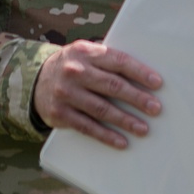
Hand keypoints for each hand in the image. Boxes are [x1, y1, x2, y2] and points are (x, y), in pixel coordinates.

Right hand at [33, 40, 161, 149]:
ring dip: (125, 120)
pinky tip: (121, 141)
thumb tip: (143, 75)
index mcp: (86, 52)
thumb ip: (107, 60)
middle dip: (137, 98)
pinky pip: (88, 127)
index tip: (157, 83)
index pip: (118, 61)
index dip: (139, 72)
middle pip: (112, 86)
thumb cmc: (72, 66)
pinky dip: (106, 135)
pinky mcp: (60, 114)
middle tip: (155, 108)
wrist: (35, 80)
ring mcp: (66, 93)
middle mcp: (75, 71)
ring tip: (143, 128)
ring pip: (102, 109)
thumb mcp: (85, 54)